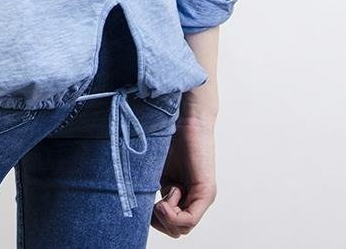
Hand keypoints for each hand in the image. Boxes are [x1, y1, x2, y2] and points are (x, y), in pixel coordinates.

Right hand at [151, 113, 217, 236]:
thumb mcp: (157, 170)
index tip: (146, 206)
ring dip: (167, 217)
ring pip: (183, 228)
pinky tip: (167, 198)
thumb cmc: (170, 136)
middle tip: (156, 204)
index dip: (156, 221)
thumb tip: (140, 210)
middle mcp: (196, 198)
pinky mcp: (206, 191)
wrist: (185, 115)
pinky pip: (189, 219)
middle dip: (161, 222)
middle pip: (177, 230)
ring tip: (162, 198)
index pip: (172, 224)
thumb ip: (153, 189)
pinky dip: (174, 215)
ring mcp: (203, 197)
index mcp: (184, 193)